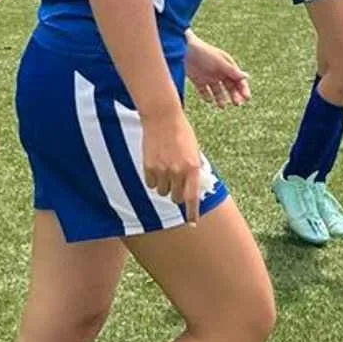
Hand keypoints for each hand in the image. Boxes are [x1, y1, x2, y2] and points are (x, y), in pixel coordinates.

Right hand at [140, 108, 204, 224]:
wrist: (163, 117)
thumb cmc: (182, 133)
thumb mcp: (194, 152)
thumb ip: (193, 170)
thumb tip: (192, 190)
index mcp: (192, 168)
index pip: (192, 198)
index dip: (191, 213)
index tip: (192, 223)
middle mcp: (178, 171)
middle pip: (176, 198)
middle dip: (177, 195)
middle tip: (176, 184)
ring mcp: (162, 170)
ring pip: (162, 191)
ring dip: (165, 186)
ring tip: (166, 169)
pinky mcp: (148, 166)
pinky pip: (150, 184)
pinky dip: (153, 179)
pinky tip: (156, 166)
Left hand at [185, 39, 251, 108]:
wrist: (183, 49)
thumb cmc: (204, 53)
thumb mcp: (219, 62)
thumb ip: (232, 71)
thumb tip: (246, 76)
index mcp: (227, 66)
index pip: (238, 79)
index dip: (243, 88)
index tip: (246, 98)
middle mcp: (219, 72)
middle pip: (230, 87)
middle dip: (234, 95)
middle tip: (237, 104)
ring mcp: (209, 77)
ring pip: (218, 91)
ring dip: (221, 99)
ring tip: (222, 106)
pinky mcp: (198, 81)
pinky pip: (204, 92)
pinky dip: (207, 97)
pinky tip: (209, 100)